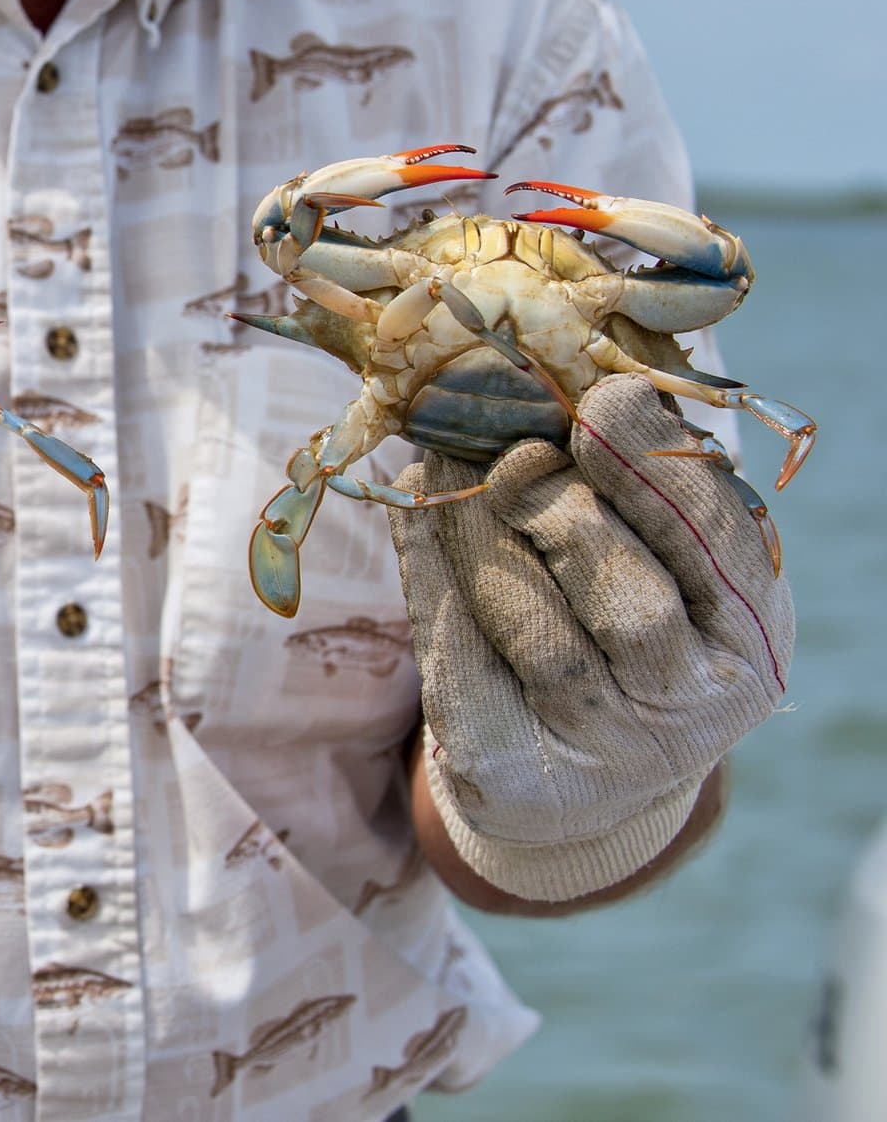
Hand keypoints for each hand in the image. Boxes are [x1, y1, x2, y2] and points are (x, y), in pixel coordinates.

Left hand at [389, 375, 792, 900]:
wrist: (581, 775)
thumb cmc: (633, 631)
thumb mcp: (670, 564)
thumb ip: (644, 494)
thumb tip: (579, 392)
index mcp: (751, 644)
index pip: (716, 549)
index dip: (655, 471)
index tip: (603, 401)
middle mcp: (687, 710)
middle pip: (625, 601)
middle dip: (563, 509)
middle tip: (515, 452)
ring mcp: (597, 751)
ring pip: (530, 627)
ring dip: (480, 529)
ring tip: (450, 462)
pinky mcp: (505, 770)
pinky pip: (456, 655)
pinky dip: (430, 567)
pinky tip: (415, 508)